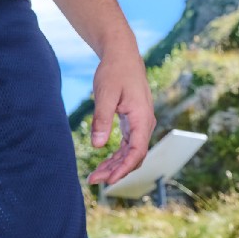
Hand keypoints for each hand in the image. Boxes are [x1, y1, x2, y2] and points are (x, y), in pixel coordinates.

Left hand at [87, 43, 154, 184]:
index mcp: (142, 118)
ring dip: (116, 165)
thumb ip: (102, 119)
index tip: (109, 180)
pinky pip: (129, 145)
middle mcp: (145, 123)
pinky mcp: (134, 122)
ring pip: (132, 152)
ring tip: (95, 175)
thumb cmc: (114, 73)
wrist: (123, 57)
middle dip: (116, 171)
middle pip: (135, 156)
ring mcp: (141, 124)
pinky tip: (104, 161)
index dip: (124, 168)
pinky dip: (117, 155)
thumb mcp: (105, 94)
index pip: (137, 151)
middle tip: (93, 180)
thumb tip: (99, 145)